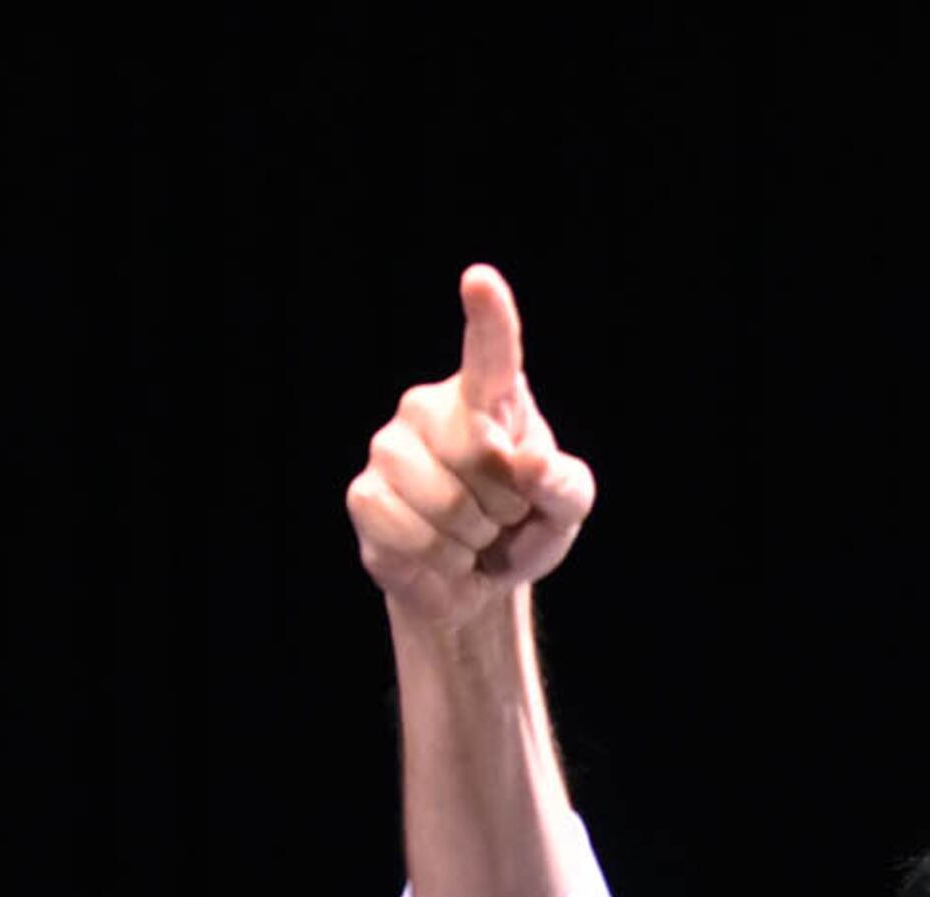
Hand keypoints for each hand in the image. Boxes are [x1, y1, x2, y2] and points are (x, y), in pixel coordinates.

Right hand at [346, 264, 596, 635]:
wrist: (472, 581)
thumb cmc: (522, 527)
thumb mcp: (563, 509)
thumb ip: (564, 486)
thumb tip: (532, 467)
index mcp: (490, 397)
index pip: (491, 353)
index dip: (488, 319)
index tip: (480, 281)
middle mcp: (430, 407)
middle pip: (482, 459)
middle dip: (505, 506)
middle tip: (499, 517)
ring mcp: (390, 447)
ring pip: (447, 504)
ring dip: (472, 540)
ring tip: (469, 536)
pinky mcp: (365, 494)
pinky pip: (410, 533)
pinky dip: (438, 560)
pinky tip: (440, 553)